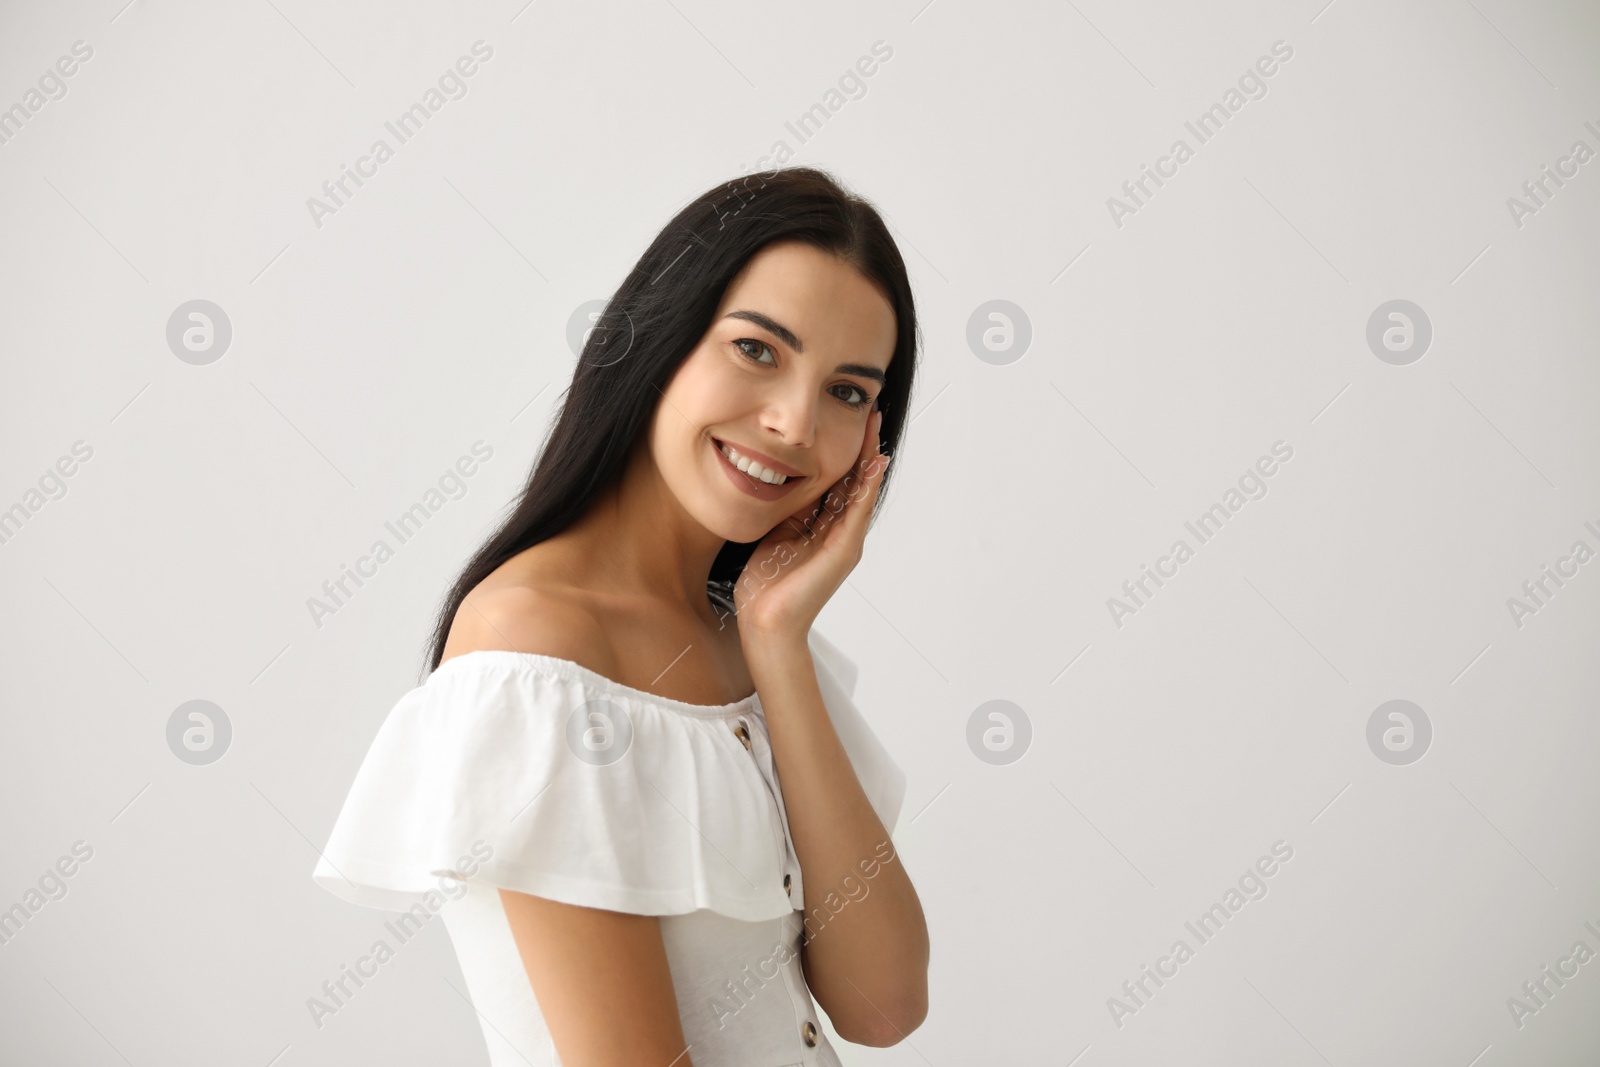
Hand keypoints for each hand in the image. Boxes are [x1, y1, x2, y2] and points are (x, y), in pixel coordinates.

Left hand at [734, 409, 890, 645]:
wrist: (766, 623)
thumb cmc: (766, 586)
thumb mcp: (776, 534)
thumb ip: (788, 510)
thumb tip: (785, 478)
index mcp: (822, 528)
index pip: (838, 481)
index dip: (844, 451)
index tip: (847, 420)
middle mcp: (839, 533)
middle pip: (855, 481)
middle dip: (862, 446)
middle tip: (870, 411)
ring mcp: (845, 542)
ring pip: (862, 491)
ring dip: (870, 458)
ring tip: (876, 427)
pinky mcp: (844, 551)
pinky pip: (858, 511)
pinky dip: (867, 486)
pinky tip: (873, 463)